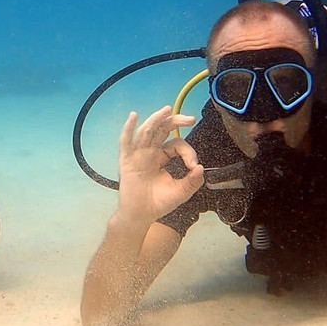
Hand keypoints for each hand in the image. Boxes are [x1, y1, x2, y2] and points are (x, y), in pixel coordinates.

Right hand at [117, 106, 204, 223]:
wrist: (141, 216)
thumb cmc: (159, 203)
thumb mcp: (181, 191)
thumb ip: (192, 181)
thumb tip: (200, 168)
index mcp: (162, 157)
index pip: (176, 144)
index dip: (188, 151)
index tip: (193, 165)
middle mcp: (150, 152)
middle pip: (161, 130)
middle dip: (175, 121)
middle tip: (190, 119)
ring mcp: (138, 155)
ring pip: (147, 132)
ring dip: (156, 119)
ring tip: (166, 109)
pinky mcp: (127, 161)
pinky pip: (126, 142)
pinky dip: (128, 129)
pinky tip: (134, 117)